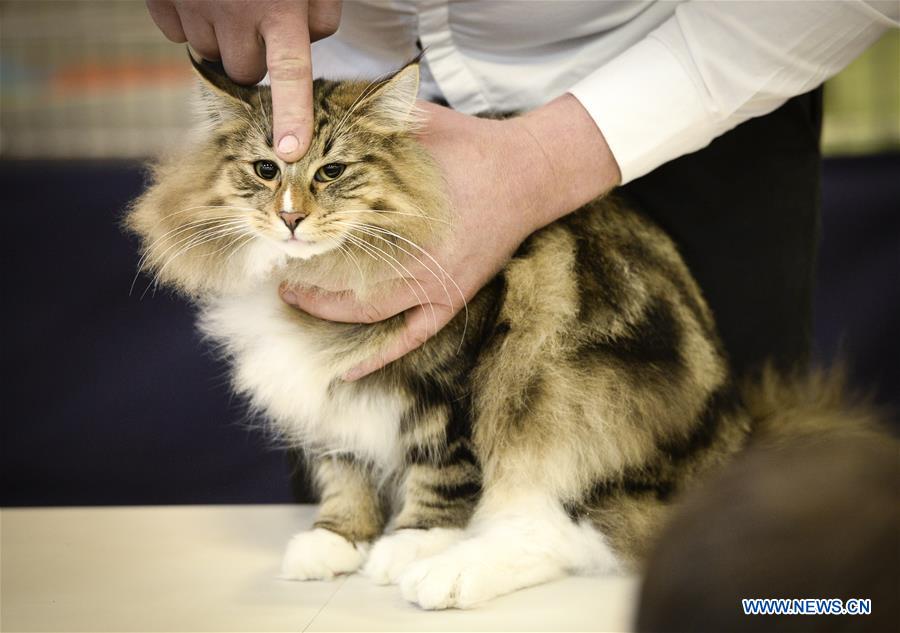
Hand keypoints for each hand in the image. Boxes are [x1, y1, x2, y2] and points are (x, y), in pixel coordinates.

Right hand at [147, 0, 341, 160]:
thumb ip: (320, 12)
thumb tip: (309, 43)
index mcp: (277, 7)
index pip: (290, 74)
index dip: (292, 116)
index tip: (291, 153)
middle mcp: (233, 15)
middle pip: (246, 73)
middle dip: (255, 59)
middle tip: (262, 27)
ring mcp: (192, 9)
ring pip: (212, 56)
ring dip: (225, 41)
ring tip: (233, 4)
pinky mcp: (161, 1)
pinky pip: (180, 32)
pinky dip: (192, 22)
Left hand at [282, 95, 620, 379]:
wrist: (528, 173)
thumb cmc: (470, 146)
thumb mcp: (418, 122)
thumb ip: (372, 118)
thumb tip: (322, 111)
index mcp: (405, 215)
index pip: (337, 236)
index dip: (302, 240)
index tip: (275, 238)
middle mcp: (418, 258)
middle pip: (346, 279)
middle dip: (305, 280)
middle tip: (275, 273)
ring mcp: (436, 286)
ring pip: (370, 313)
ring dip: (328, 312)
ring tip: (295, 302)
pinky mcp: (451, 300)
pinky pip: (410, 337)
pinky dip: (379, 355)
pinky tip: (348, 370)